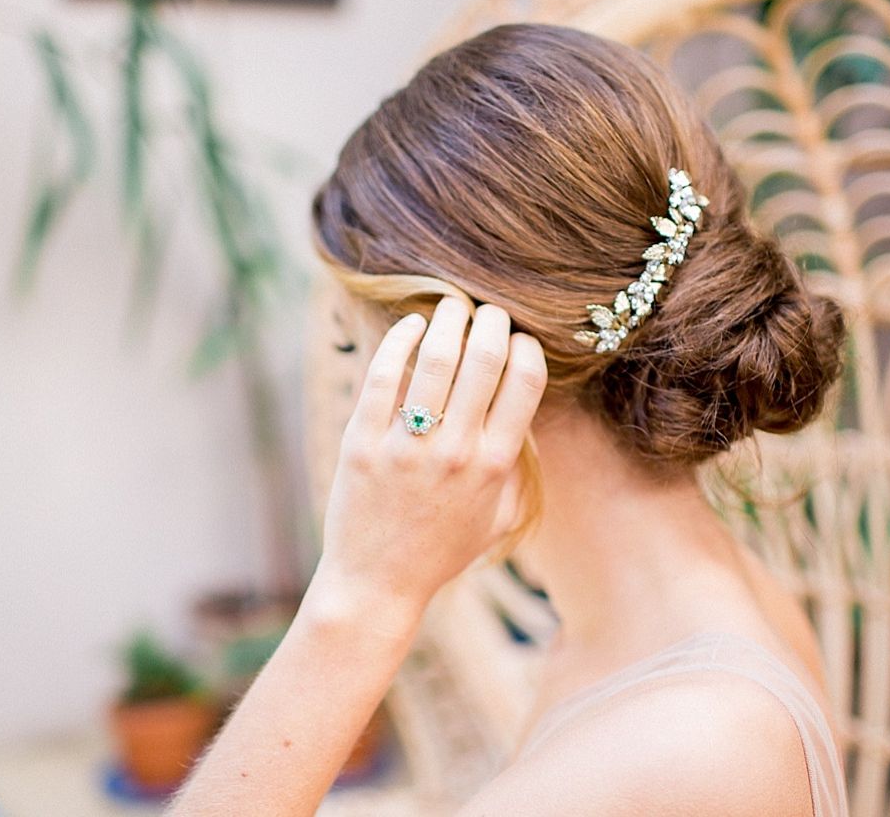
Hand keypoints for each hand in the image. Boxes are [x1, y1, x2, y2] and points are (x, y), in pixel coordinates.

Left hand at [313, 297, 547, 618]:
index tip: (518, 339)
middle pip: (485, 358)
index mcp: (495, 464)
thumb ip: (516, 463)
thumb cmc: (443, 549)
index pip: (526, 380)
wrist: (379, 583)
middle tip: (487, 312)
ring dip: (449, 319)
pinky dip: (399, 338)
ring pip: (436, 357)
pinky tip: (410, 325)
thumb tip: (518, 407)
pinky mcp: (362, 442)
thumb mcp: (499, 514)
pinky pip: (383, 375)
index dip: (527, 346)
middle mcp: (456, 451)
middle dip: (492, 321)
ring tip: (451, 307)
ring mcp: (407, 446)